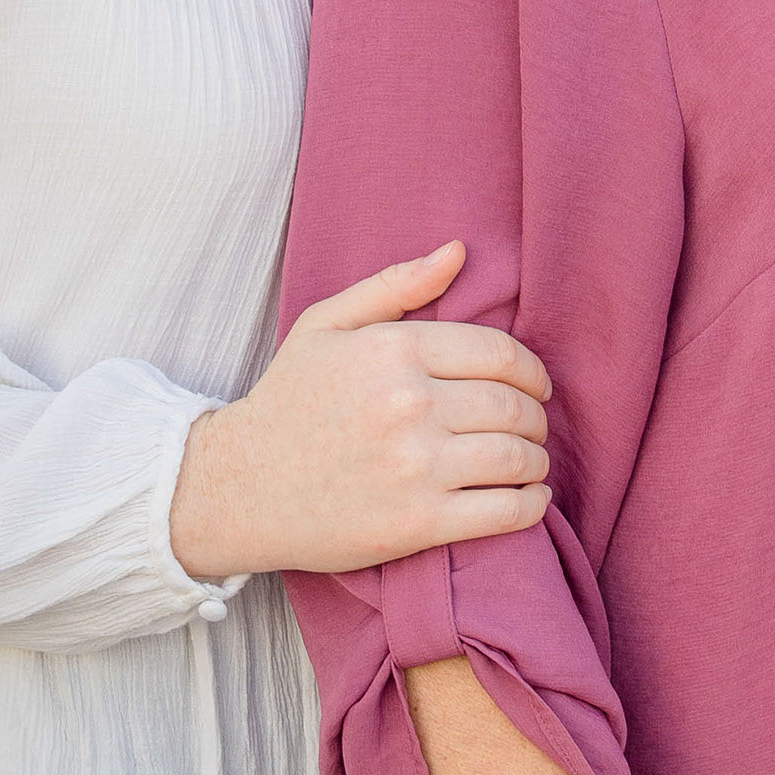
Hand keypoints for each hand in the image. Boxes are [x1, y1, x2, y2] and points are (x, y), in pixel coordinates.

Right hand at [168, 241, 550, 581]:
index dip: (530, 370)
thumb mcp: (327, 326)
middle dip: (536, 415)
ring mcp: (415, 466)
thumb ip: (395, 285)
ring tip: (532, 461)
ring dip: (537, 459)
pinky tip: (531, 496)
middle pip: (513, 406)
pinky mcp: (416, 522)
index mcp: (393, 351)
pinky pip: (504, 512)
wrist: (238, 489)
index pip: (498, 353)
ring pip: (515, 456)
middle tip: (534, 425)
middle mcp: (409, 404)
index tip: (535, 385)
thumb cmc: (287, 403)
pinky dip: (531, 504)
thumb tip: (458, 251)